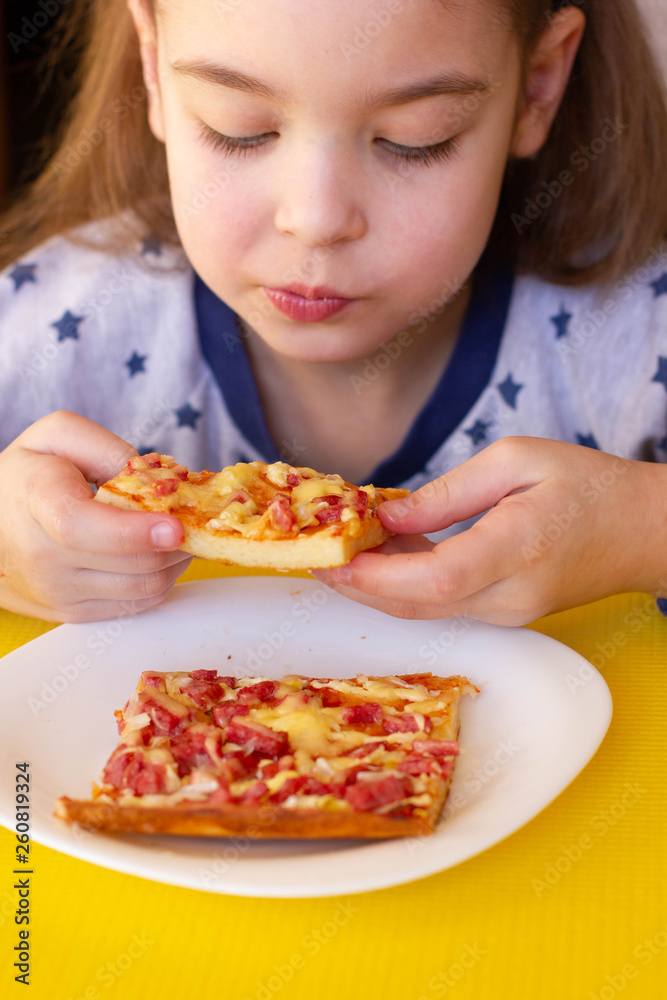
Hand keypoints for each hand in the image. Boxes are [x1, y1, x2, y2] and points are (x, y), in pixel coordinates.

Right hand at [0, 411, 191, 621]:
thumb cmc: (27, 475)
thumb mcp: (56, 436)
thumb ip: (106, 447)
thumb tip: (153, 480)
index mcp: (36, 500)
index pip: (80, 527)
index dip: (133, 531)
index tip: (173, 527)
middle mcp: (42, 555)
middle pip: (131, 562)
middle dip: (179, 540)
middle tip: (192, 515)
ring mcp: (58, 590)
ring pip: (145, 587)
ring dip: (176, 561)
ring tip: (176, 531)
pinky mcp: (74, 613)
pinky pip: (137, 604)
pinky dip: (162, 578)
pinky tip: (158, 553)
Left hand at [312, 437, 666, 624]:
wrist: (641, 531)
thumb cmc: (586, 485)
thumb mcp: (516, 460)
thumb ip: (447, 494)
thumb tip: (387, 519)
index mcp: (518, 546)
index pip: (435, 578)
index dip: (375, 575)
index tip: (330, 557)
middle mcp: (511, 595)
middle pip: (416, 604)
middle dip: (356, 585)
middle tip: (314, 556)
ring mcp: (508, 614)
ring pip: (424, 611)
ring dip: (375, 587)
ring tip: (337, 552)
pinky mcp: (504, 616)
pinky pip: (442, 606)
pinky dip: (404, 587)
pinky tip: (381, 559)